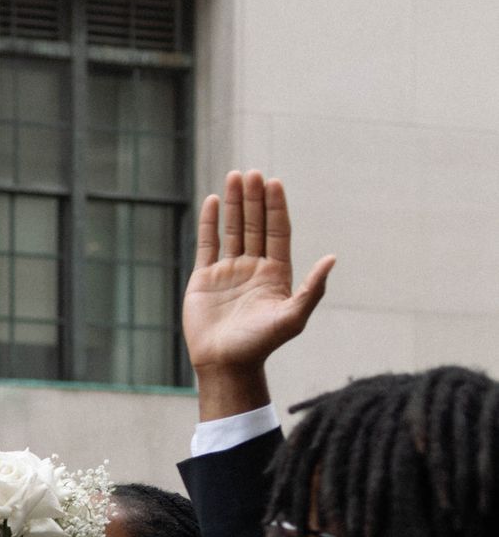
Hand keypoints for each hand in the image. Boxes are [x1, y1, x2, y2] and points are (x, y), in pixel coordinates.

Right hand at [182, 172, 332, 404]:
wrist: (226, 364)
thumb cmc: (261, 344)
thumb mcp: (293, 317)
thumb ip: (312, 288)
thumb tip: (332, 258)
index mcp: (276, 272)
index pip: (278, 231)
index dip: (276, 207)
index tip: (274, 182)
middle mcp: (253, 267)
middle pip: (255, 224)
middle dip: (254, 198)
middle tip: (252, 172)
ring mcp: (228, 271)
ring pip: (232, 228)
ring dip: (235, 203)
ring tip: (235, 176)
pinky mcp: (205, 278)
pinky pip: (207, 244)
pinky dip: (210, 222)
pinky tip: (214, 201)